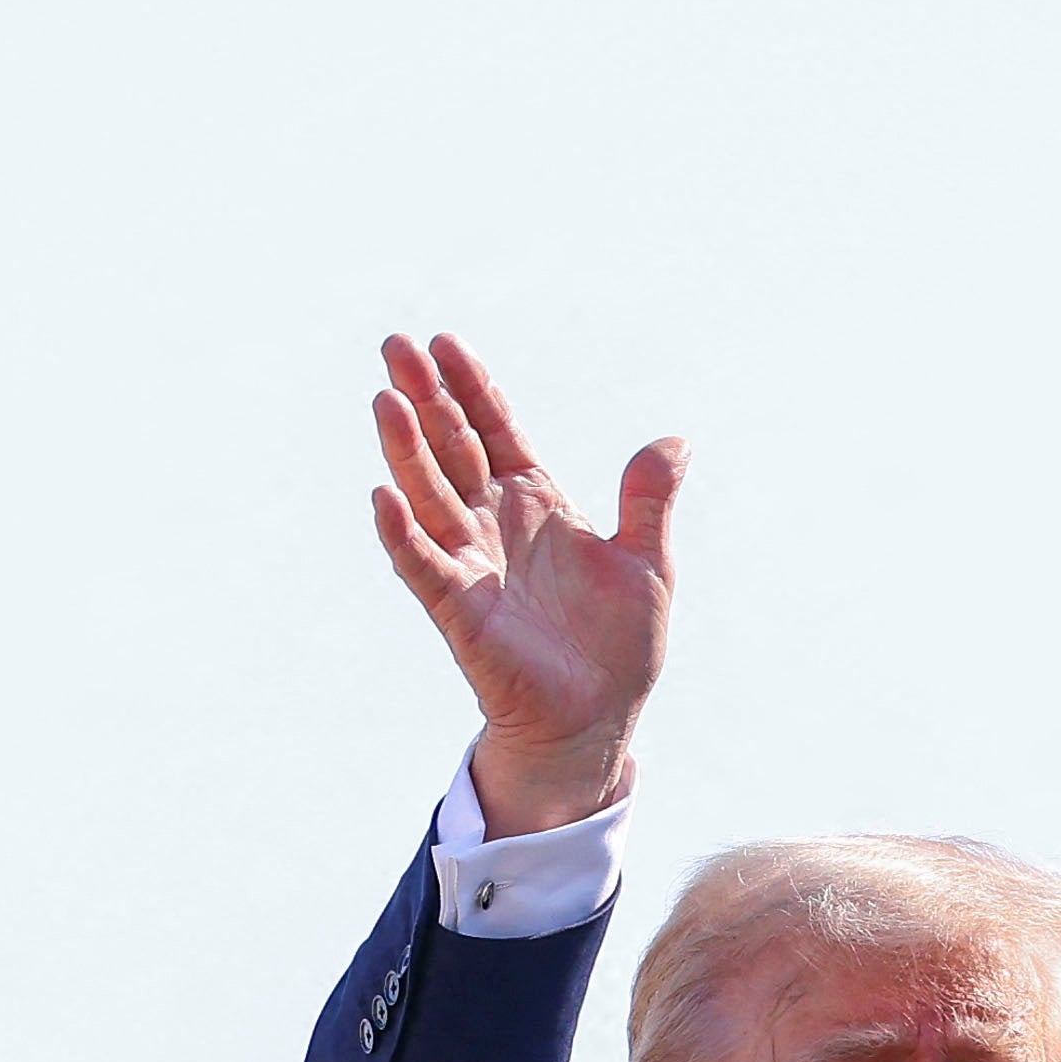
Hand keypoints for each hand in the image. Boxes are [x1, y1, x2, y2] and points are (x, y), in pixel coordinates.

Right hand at [366, 331, 679, 834]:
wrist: (599, 720)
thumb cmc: (617, 647)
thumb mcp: (647, 563)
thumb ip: (649, 500)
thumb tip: (676, 440)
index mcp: (537, 503)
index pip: (495, 430)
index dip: (472, 388)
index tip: (444, 341)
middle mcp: (495, 524)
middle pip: (452, 448)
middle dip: (425, 398)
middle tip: (394, 345)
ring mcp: (472, 564)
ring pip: (431, 496)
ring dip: (406, 452)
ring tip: (385, 401)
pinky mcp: (460, 612)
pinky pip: (425, 567)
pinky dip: (404, 536)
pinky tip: (384, 498)